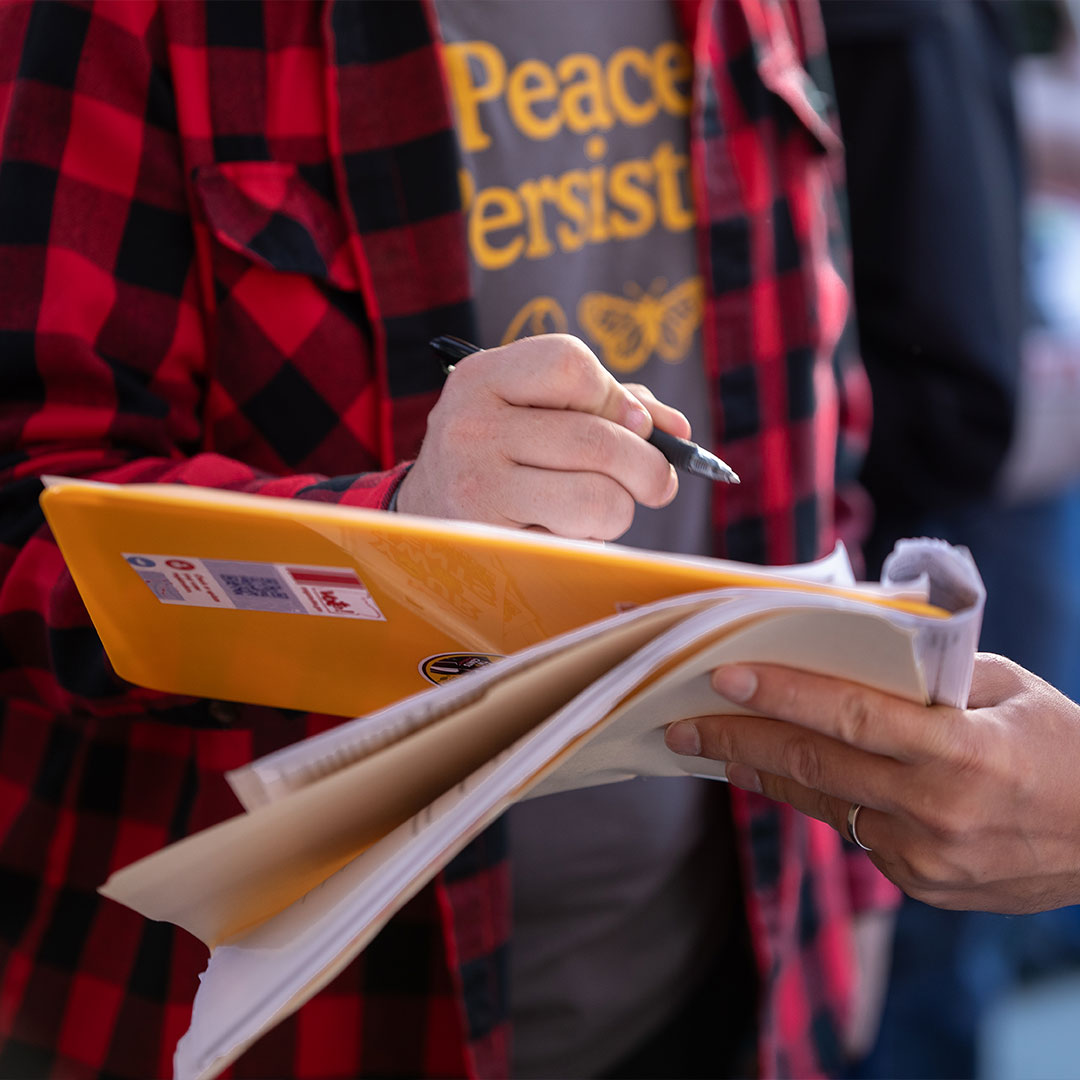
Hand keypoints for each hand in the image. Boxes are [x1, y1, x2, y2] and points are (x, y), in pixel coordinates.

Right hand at [397, 335, 683, 539]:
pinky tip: (566, 531)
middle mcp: (471, 425)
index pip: (570, 363)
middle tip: (655, 482)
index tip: (636, 425)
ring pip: (597, 497)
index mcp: (483, 377)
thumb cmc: (501, 455)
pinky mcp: (492, 541)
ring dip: (620, 508)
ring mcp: (476, 487)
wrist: (426, 516)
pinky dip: (591, 540)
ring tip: (600, 508)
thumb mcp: (536, 411)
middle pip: (596, 439)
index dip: (617, 397)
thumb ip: (610, 406)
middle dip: (648, 466)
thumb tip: (677, 430)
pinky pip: (579, 541)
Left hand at [664, 654, 1079, 913]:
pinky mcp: (921, 884)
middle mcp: (940, 811)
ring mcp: (928, 858)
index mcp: (966, 752)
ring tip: (709, 745)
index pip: (853, 715)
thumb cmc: (1062, 746)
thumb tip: (845, 652)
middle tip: (681, 720)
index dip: (782, 694)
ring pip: (823, 802)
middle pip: (817, 765)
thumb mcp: (1006, 689)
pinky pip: (854, 830)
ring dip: (761, 770)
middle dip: (740, 738)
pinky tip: (779, 772)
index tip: (723, 675)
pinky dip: (815, 797)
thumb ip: (928, 674)